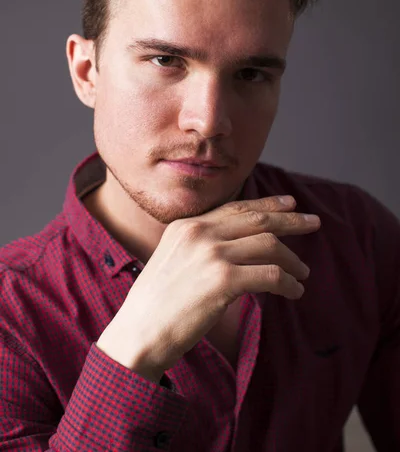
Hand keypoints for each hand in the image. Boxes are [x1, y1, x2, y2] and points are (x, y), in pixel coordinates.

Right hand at [98, 195, 319, 378]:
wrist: (139, 333)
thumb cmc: (156, 304)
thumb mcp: (174, 259)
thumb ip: (202, 245)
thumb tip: (241, 245)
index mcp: (187, 225)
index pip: (237, 207)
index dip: (267, 204)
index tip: (290, 205)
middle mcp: (200, 232)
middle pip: (258, 219)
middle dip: (291, 220)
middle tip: (314, 223)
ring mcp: (211, 254)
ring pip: (269, 245)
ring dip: (291, 260)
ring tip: (302, 273)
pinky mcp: (223, 280)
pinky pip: (270, 275)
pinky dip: (288, 283)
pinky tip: (294, 292)